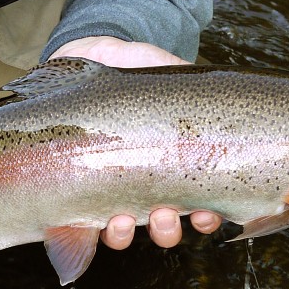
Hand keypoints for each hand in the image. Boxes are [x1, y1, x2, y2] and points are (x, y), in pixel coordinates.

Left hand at [49, 36, 222, 248]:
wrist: (88, 55)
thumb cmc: (134, 70)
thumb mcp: (168, 72)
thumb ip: (192, 83)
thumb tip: (214, 89)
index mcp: (173, 167)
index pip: (197, 205)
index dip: (206, 219)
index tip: (207, 214)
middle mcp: (143, 185)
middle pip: (162, 226)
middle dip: (166, 230)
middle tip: (163, 216)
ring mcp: (109, 189)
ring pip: (121, 230)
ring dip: (124, 233)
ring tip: (122, 220)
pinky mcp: (75, 188)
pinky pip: (78, 223)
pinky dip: (83, 231)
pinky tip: (86, 221)